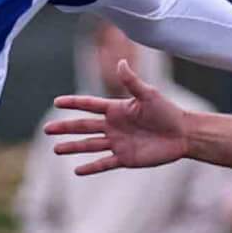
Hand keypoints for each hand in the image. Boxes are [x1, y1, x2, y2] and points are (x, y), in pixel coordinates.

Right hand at [47, 60, 190, 173]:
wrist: (183, 134)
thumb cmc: (168, 112)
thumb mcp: (149, 94)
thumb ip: (132, 81)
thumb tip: (121, 62)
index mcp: (116, 109)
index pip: (89, 105)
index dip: (73, 103)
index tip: (56, 102)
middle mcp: (113, 126)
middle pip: (84, 126)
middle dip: (66, 127)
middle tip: (47, 129)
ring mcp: (118, 143)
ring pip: (89, 145)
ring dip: (73, 147)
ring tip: (56, 149)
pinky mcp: (125, 158)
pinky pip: (104, 163)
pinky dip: (91, 167)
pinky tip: (76, 170)